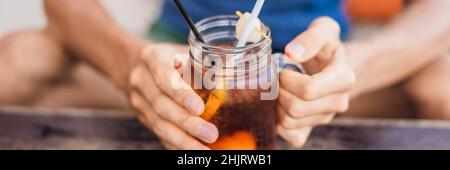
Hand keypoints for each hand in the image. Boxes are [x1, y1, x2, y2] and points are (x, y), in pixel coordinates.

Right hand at [128, 43, 217, 149]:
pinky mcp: (143, 118)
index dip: (181, 94)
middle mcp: (141, 81)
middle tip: (211, 134)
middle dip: (187, 123)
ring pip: (159, 125)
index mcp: (152, 59)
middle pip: (162, 106)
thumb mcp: (182, 50)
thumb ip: (201, 61)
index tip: (199, 109)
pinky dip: (176, 145)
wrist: (134, 64)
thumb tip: (232, 71)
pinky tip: (192, 151)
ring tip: (204, 150)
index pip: (164, 78)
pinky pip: (159, 134)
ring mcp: (139, 102)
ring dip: (183, 140)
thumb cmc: (169, 57)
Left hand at [278, 17, 355, 147]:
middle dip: (279, 92)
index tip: (283, 69)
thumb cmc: (326, 48)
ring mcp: (325, 118)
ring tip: (281, 90)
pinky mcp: (313, 129)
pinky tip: (282, 105)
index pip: (309, 90)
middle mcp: (338, 102)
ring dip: (277, 105)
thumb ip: (310, 38)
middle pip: (296, 108)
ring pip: (289, 122)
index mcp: (344, 78)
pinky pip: (292, 137)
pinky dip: (279, 122)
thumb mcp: (323, 30)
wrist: (333, 66)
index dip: (287, 80)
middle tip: (278, 80)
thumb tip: (291, 52)